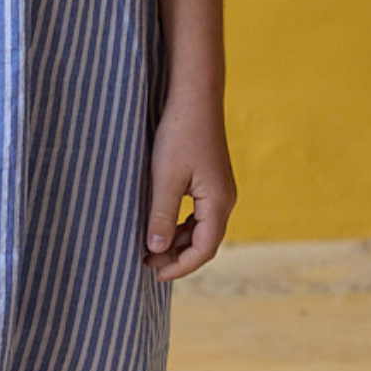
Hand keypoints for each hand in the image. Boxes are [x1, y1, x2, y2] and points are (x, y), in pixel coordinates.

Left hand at [143, 97, 235, 281]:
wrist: (195, 96)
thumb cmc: (179, 134)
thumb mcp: (165, 178)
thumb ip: (161, 216)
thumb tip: (155, 250)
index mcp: (219, 202)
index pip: (204, 249)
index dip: (180, 266)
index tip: (154, 273)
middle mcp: (225, 199)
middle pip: (205, 241)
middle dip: (176, 256)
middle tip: (145, 261)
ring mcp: (220, 189)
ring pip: (200, 228)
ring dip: (177, 241)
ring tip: (149, 246)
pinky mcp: (211, 179)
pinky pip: (199, 213)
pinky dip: (180, 224)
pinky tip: (159, 224)